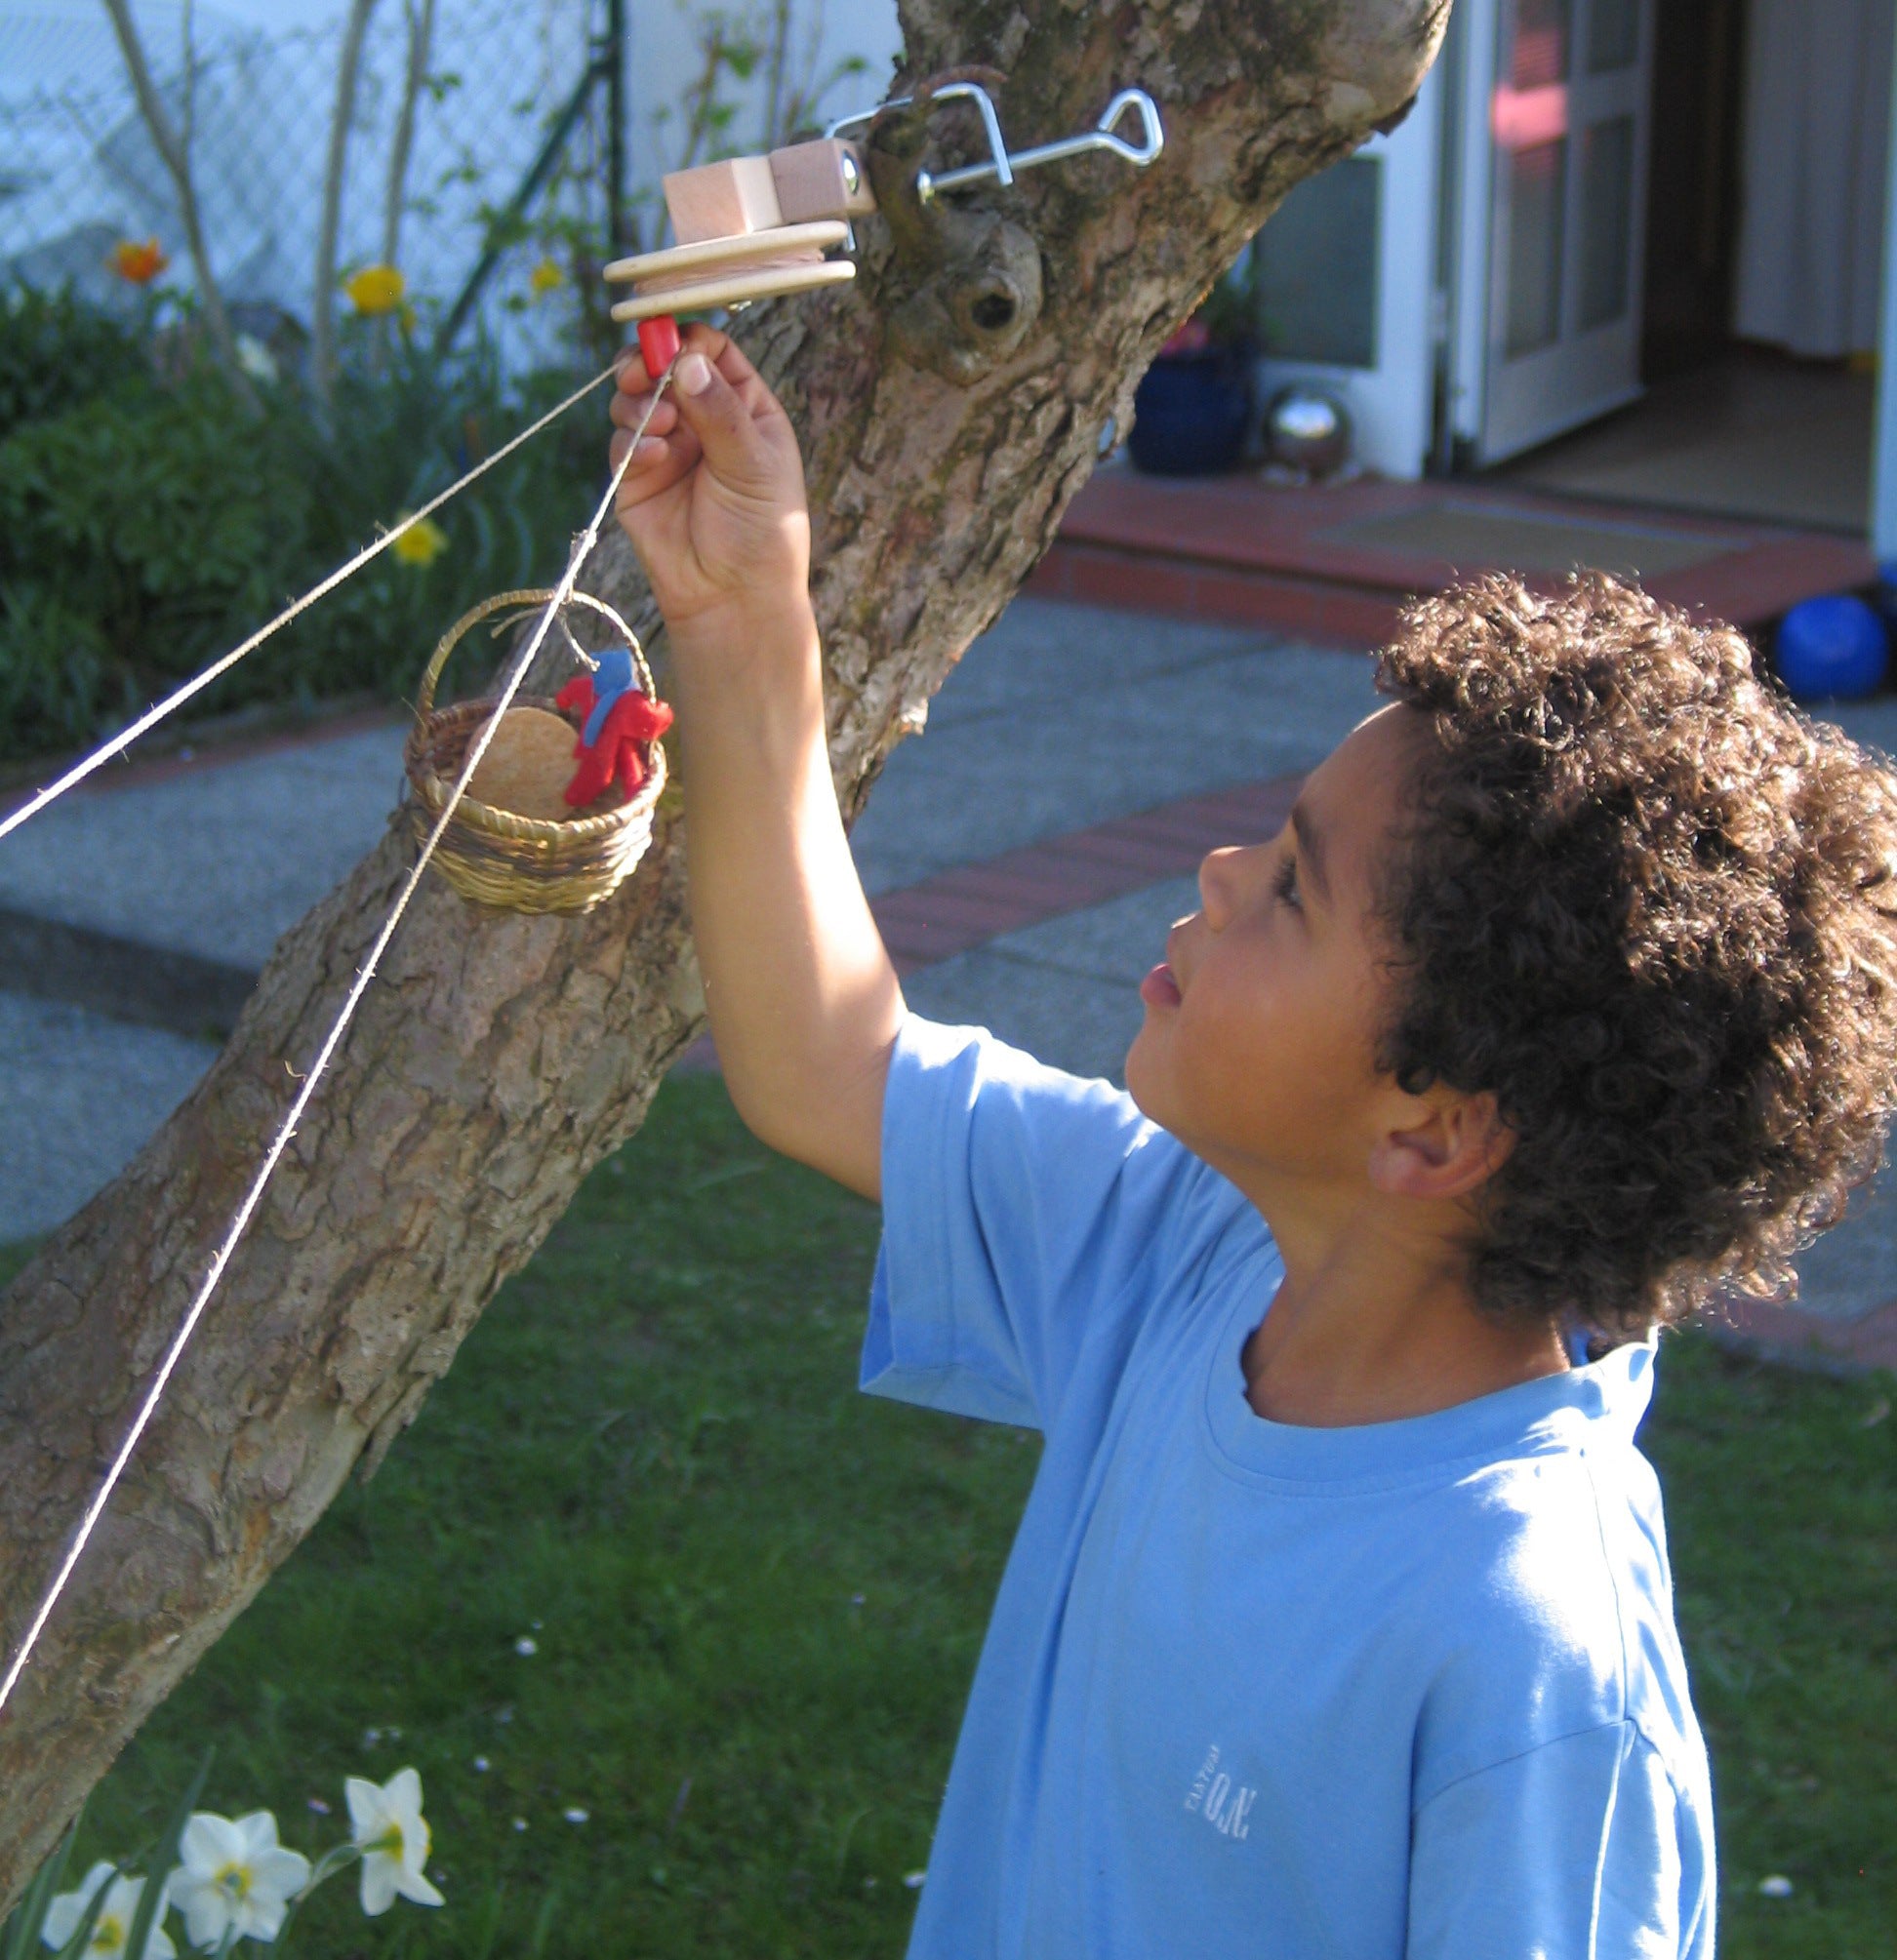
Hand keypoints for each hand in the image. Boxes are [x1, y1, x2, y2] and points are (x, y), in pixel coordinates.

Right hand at [610, 323, 811, 639]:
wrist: (733, 598)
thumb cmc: (762, 534)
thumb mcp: (754, 465)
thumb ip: (720, 412)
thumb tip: (687, 362)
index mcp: (744, 407)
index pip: (711, 351)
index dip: (687, 341)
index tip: (671, 345)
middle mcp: (703, 419)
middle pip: (663, 366)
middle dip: (647, 363)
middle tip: (640, 372)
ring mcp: (668, 446)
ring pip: (635, 398)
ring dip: (637, 402)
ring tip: (655, 425)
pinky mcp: (636, 477)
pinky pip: (621, 442)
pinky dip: (631, 442)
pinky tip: (653, 458)